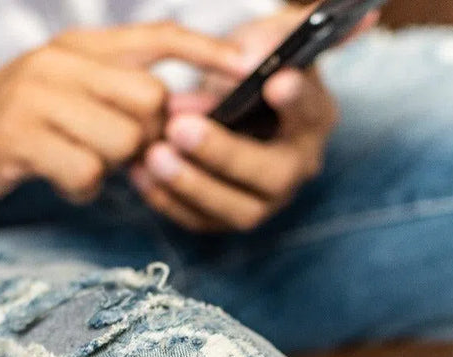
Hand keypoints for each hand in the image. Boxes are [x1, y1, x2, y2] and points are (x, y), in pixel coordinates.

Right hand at [0, 23, 243, 216]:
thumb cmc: (17, 125)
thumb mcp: (67, 92)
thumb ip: (119, 91)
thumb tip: (183, 110)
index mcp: (78, 45)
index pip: (157, 36)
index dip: (205, 50)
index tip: (246, 67)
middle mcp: (59, 62)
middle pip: (150, 101)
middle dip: (147, 137)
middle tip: (118, 151)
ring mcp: (35, 98)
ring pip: (122, 140)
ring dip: (111, 166)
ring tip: (81, 162)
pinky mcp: (17, 138)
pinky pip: (86, 173)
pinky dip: (81, 188)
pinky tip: (62, 180)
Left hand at [128, 5, 377, 232]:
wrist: (227, 100)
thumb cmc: (249, 65)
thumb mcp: (262, 38)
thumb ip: (270, 37)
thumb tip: (257, 55)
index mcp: (312, 115)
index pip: (309, 109)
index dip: (295, 99)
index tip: (275, 82)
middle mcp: (297, 165)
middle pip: (272, 174)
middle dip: (226, 154)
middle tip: (181, 128)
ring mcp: (265, 198)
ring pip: (238, 209)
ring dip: (193, 185)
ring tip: (153, 154)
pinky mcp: (229, 216)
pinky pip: (202, 221)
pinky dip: (170, 201)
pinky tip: (140, 173)